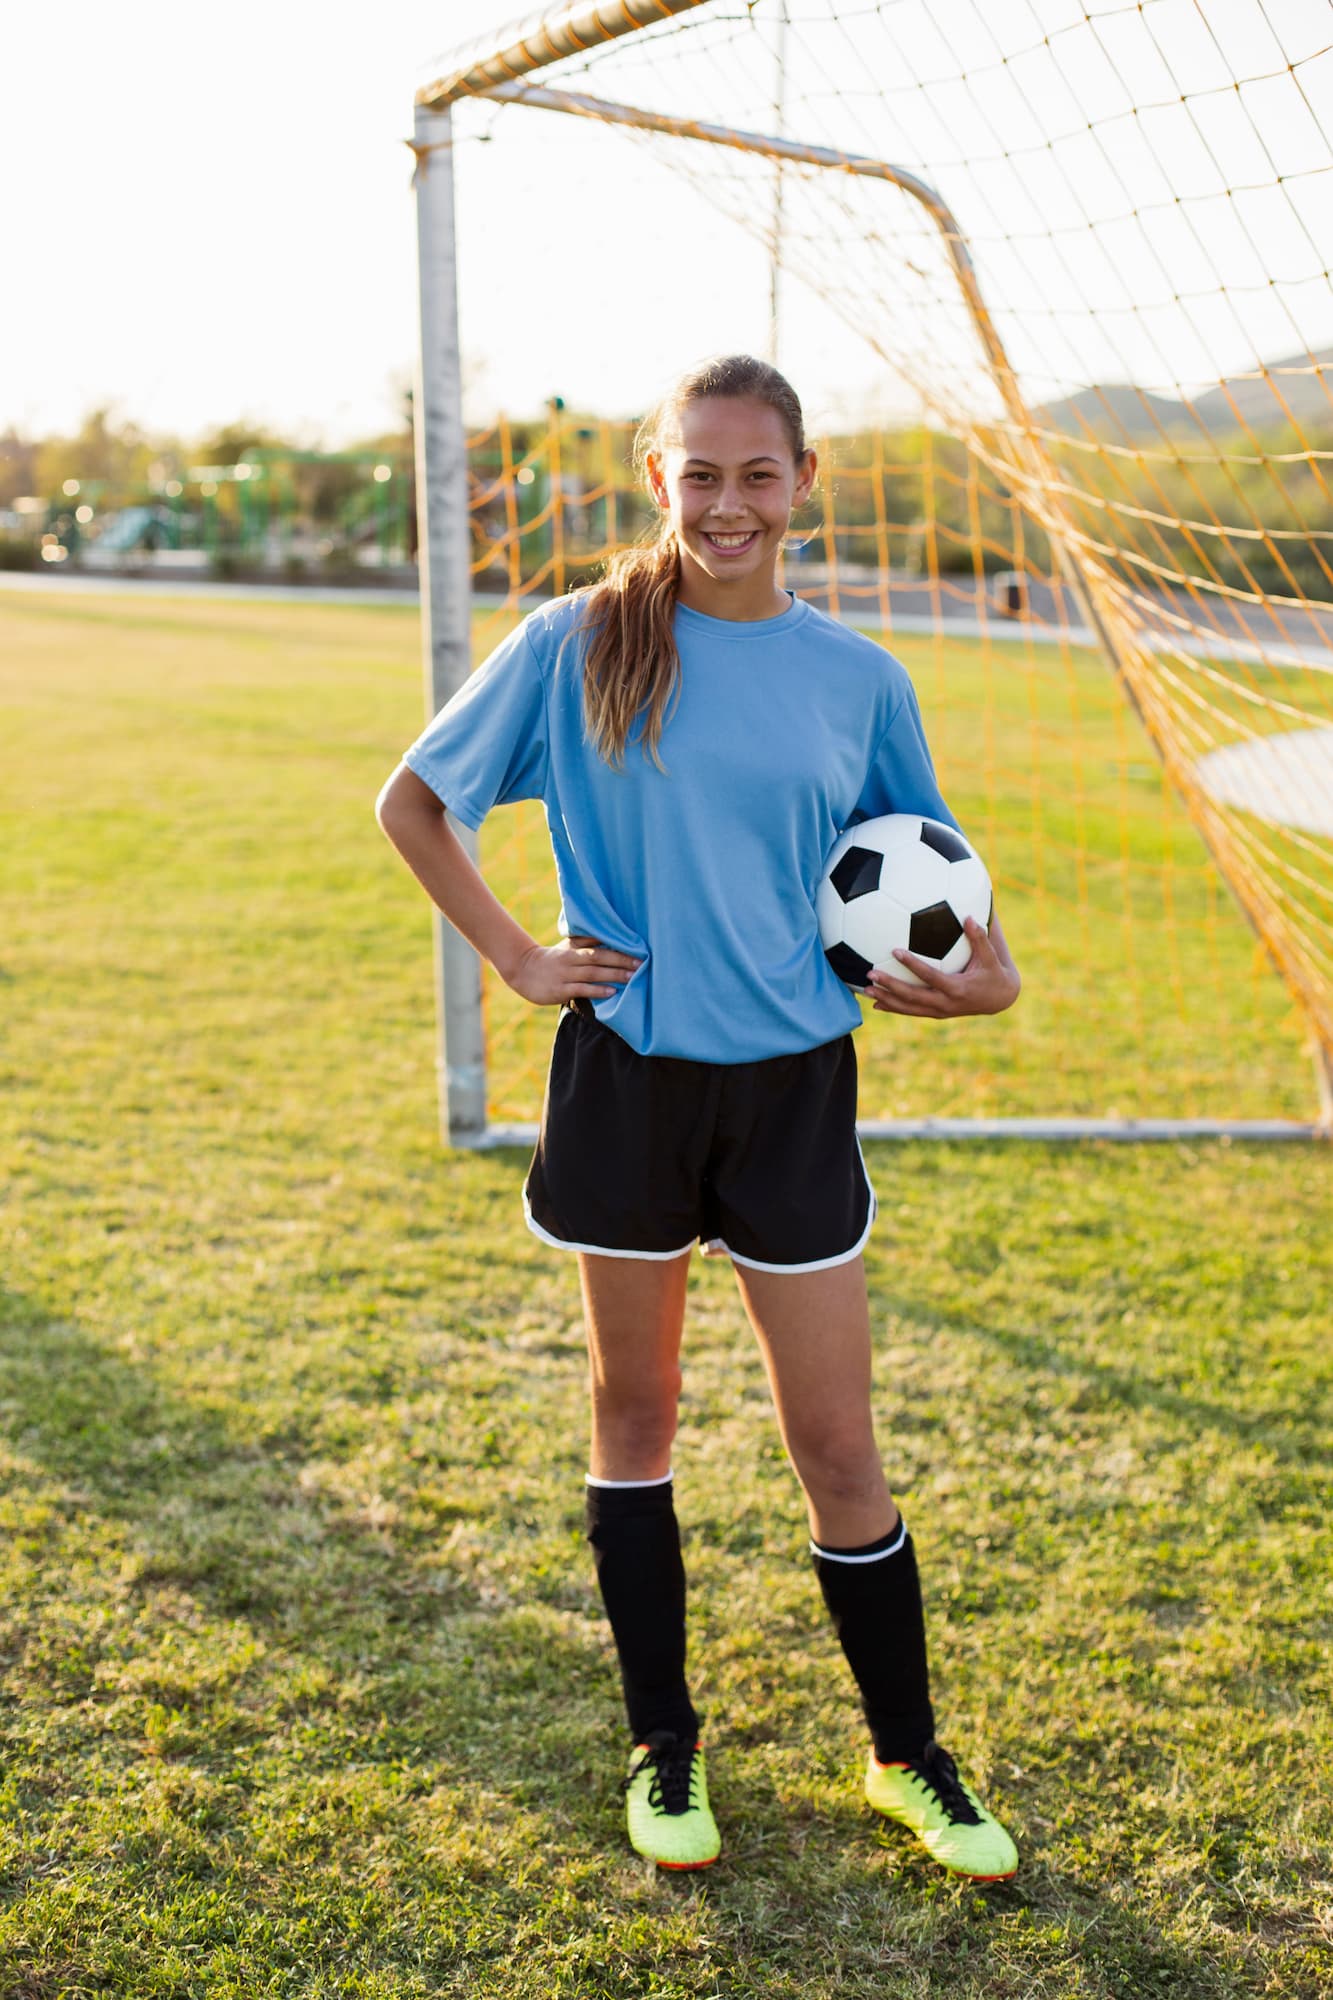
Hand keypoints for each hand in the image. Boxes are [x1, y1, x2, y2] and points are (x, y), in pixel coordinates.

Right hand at [505, 934, 644, 1007]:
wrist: (523, 970)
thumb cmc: (552, 960)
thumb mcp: (568, 946)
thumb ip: (587, 941)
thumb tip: (612, 935)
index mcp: (574, 947)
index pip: (598, 943)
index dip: (618, 945)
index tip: (639, 947)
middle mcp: (571, 959)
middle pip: (599, 957)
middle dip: (621, 960)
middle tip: (641, 964)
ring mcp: (565, 974)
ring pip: (592, 973)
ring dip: (613, 974)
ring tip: (632, 977)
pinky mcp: (560, 990)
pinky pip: (581, 989)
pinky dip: (597, 990)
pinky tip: (611, 991)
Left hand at [865, 915, 1019, 1018]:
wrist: (999, 1000)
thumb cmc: (993, 973)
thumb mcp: (990, 957)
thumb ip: (979, 938)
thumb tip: (969, 916)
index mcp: (957, 989)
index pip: (930, 977)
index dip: (913, 965)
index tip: (896, 951)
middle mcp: (945, 1003)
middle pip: (912, 997)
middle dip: (890, 987)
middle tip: (870, 974)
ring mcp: (939, 1011)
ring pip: (908, 1008)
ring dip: (886, 1000)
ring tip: (865, 990)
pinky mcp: (935, 1014)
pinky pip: (911, 1011)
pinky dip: (893, 1008)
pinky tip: (875, 1004)